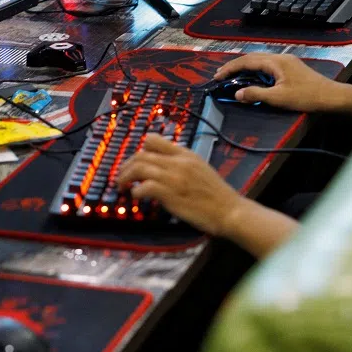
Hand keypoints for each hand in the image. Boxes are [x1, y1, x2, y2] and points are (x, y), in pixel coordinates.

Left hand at [116, 135, 244, 235]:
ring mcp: (174, 177)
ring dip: (125, 177)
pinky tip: (137, 197)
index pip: (153, 140)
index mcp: (185, 154)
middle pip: (141, 154)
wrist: (230, 210)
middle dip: (126, 165)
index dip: (139, 149)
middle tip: (122, 177)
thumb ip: (181, 163)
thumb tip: (161, 165)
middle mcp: (178, 162)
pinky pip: (144, 187)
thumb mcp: (200, 168)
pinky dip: (136, 191)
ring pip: (139, 167)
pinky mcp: (170, 194)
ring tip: (123, 186)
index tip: (134, 161)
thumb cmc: (216, 194)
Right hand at [214, 54, 345, 112]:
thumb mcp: (278, 98)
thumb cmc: (307, 96)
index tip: (217, 76)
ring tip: (233, 77)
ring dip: (245, 69)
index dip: (230, 68)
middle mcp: (281, 58)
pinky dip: (256, 71)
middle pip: (252, 58)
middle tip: (221, 76)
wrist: (333, 97)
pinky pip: (268, 66)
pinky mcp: (291, 69)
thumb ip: (256, 94)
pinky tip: (253, 79)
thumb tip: (237, 94)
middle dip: (235, 66)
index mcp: (276, 62)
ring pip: (260, 61)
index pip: (247, 61)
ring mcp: (287, 63)